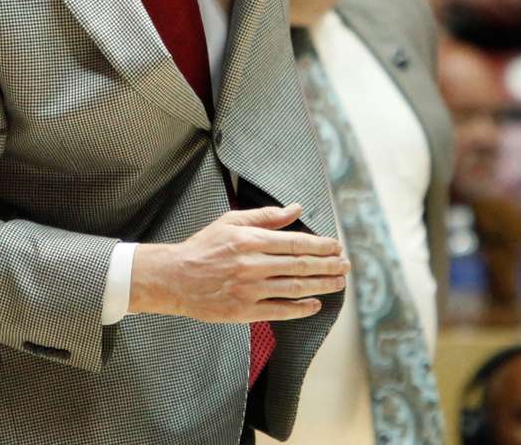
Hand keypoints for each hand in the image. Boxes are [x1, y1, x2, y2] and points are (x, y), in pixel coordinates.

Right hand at [127, 204, 348, 321]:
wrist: (174, 278)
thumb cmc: (203, 247)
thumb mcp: (232, 221)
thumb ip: (266, 216)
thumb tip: (296, 208)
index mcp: (251, 240)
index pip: (295, 243)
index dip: (321, 246)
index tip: (337, 246)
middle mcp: (252, 265)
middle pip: (300, 266)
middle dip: (328, 265)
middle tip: (346, 265)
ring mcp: (249, 290)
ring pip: (294, 288)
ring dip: (321, 286)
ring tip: (338, 283)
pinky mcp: (243, 311)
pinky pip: (279, 311)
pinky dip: (300, 309)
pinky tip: (314, 304)